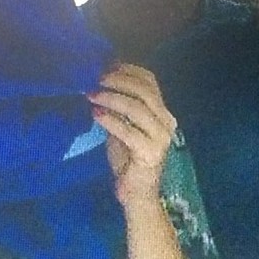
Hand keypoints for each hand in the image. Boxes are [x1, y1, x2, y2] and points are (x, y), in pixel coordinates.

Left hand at [87, 64, 175, 209]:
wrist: (136, 193)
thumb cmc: (127, 159)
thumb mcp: (122, 126)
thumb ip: (117, 107)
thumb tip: (98, 82)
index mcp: (162, 112)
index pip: (150, 82)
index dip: (127, 70)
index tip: (104, 66)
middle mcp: (166, 122)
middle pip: (144, 91)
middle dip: (118, 81)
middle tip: (95, 79)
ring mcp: (161, 138)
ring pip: (137, 108)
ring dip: (112, 98)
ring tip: (91, 94)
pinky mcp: (151, 153)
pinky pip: (129, 131)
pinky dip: (111, 120)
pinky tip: (96, 114)